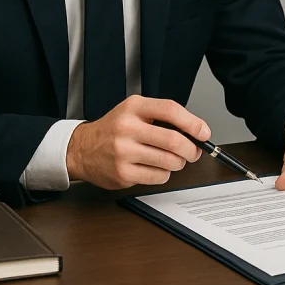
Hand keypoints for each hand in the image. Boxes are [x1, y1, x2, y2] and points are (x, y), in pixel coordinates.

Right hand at [66, 95, 207, 189]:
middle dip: (191, 150)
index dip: (193, 123)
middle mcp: (127, 128)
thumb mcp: (135, 111)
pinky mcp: (122, 173)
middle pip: (174, 141)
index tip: (203, 132)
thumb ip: (162, 116)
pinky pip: (158, 177)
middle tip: (193, 152)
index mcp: (134, 108)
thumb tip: (195, 131)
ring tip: (173, 160)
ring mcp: (123, 152)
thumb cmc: (114, 129)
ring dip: (178, 163)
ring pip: (169, 162)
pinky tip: (155, 168)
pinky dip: (164, 174)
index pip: (171, 110)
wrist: (81, 149)